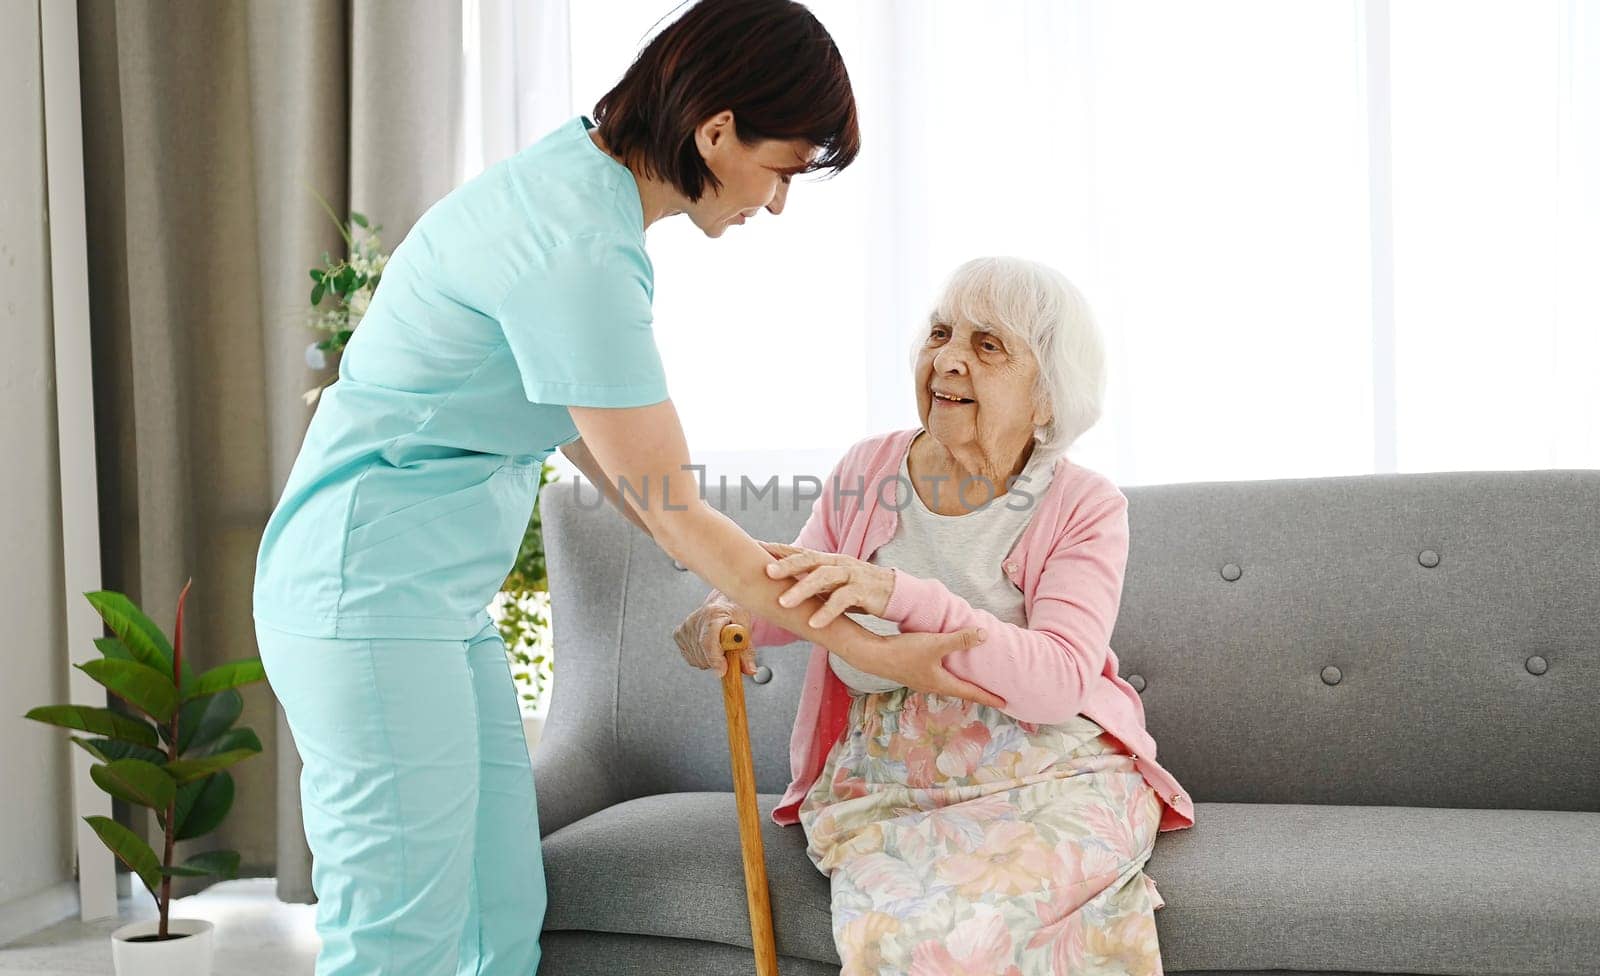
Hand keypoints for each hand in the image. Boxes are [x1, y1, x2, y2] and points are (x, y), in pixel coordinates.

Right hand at [672, 598, 755, 678]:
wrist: (721, 603)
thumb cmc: (733, 613)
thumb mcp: (746, 628)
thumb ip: (747, 650)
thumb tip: (750, 669)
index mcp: (714, 614)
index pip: (708, 641)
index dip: (715, 659)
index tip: (722, 671)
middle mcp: (696, 619)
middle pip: (703, 653)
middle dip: (718, 661)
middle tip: (727, 653)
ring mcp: (685, 627)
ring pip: (697, 659)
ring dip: (710, 660)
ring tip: (718, 646)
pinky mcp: (678, 634)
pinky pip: (691, 658)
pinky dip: (702, 658)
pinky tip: (708, 647)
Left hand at [761, 542, 895, 627]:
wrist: (893, 594)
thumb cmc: (855, 589)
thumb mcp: (830, 583)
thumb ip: (809, 581)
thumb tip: (777, 586)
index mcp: (826, 560)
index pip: (798, 552)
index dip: (777, 549)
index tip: (753, 547)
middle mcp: (837, 563)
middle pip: (809, 559)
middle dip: (787, 565)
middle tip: (766, 572)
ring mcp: (851, 574)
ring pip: (825, 577)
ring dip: (802, 590)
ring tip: (783, 603)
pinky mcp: (864, 590)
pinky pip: (844, 599)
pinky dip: (828, 611)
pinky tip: (814, 624)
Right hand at [839, 629, 1006, 709]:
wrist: (873, 656)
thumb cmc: (904, 652)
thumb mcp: (935, 644)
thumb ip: (960, 639)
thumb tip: (985, 635)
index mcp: (942, 683)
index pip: (971, 693)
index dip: (989, 697)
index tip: (1006, 703)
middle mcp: (934, 686)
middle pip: (961, 691)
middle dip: (977, 692)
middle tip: (993, 693)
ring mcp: (922, 681)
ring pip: (949, 684)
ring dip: (963, 683)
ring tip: (974, 680)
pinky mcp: (914, 672)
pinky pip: (939, 676)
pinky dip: (950, 674)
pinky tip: (948, 665)